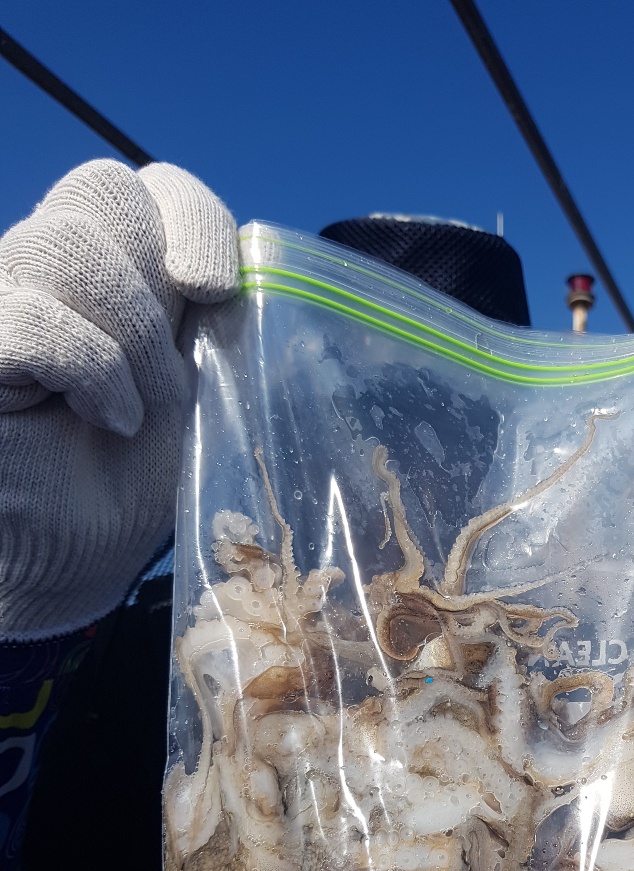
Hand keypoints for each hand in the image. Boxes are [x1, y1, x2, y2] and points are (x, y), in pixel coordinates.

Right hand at [0, 159, 239, 639]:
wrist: (77, 557)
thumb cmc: (132, 479)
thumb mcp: (195, 390)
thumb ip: (205, 319)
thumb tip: (242, 272)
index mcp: (107, 268)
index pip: (141, 183)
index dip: (190, 214)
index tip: (212, 292)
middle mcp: (43, 267)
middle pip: (103, 190)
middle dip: (155, 293)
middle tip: (169, 378)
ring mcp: (1, 300)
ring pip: (70, 245)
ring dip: (128, 345)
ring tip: (129, 417)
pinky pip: (34, 318)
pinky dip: (90, 371)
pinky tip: (104, 420)